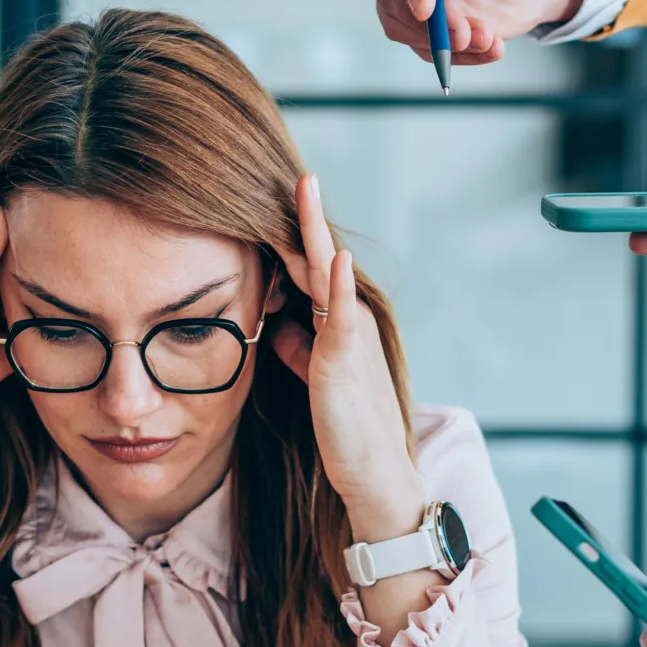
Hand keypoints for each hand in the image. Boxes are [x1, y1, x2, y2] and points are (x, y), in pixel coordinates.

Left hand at [269, 175, 422, 544]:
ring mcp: (348, 339)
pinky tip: (332, 258)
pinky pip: (341, 317)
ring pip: (327, 275)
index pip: (310, 270)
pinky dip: (337, 286)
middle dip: (307, 217)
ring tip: (308, 190)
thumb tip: (275, 322)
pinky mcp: (343, 364)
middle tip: (300, 173)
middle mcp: (346, 323)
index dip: (293, 235)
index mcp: (336, 324)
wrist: (371, 473)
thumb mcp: (313, 375)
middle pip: (320, 259)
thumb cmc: (344, 427)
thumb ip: (297, 345)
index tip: (275, 198)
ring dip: (316, 233)